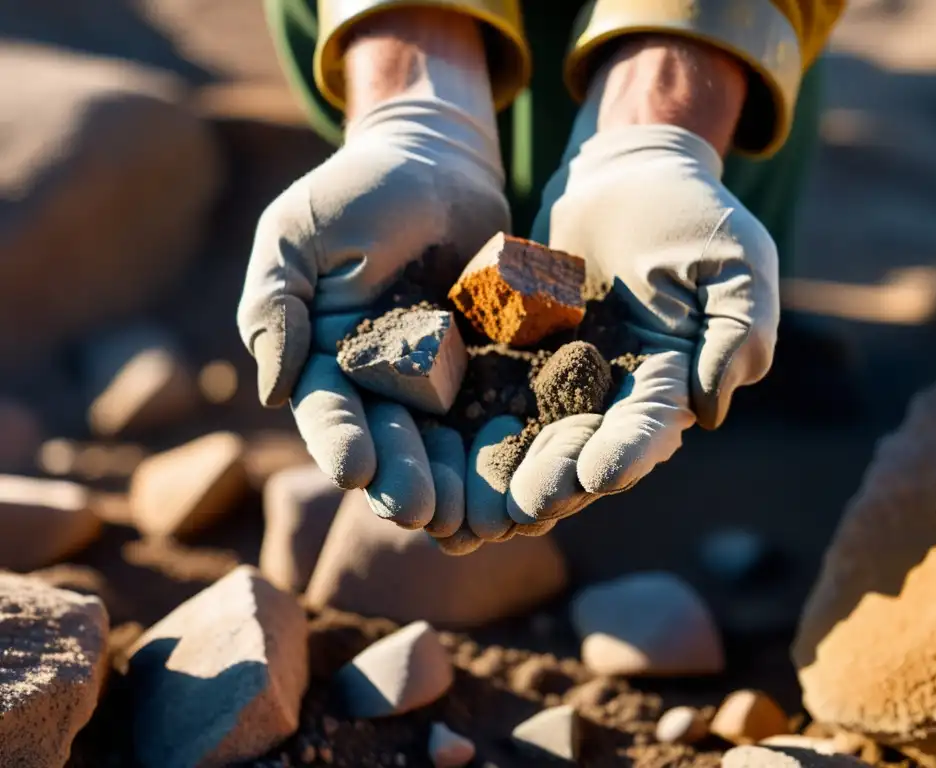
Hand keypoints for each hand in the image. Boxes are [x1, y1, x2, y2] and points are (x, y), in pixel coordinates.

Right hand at [237, 10, 508, 535]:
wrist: (440, 164)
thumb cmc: (359, 190)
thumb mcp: (300, 234)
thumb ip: (277, 306)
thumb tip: (272, 390)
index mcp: (330, 362)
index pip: (330, 411)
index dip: (340, 442)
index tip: (355, 471)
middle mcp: (385, 386)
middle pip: (392, 442)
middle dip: (403, 477)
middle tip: (421, 512)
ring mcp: (443, 383)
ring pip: (449, 444)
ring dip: (459, 481)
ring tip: (476, 515)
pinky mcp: (495, 371)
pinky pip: (505, 412)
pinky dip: (515, 444)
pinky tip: (530, 471)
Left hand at [506, 38, 779, 525]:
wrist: (623, 176)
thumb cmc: (690, 214)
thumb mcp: (735, 262)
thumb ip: (737, 331)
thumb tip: (709, 409)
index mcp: (666, 385)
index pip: (646, 428)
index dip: (626, 454)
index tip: (599, 476)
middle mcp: (609, 397)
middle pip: (582, 448)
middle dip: (556, 478)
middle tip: (525, 507)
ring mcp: (557, 381)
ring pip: (528, 437)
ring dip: (503, 473)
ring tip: (476, 507)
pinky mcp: (514, 359)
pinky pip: (485, 394)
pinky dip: (464, 428)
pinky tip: (436, 457)